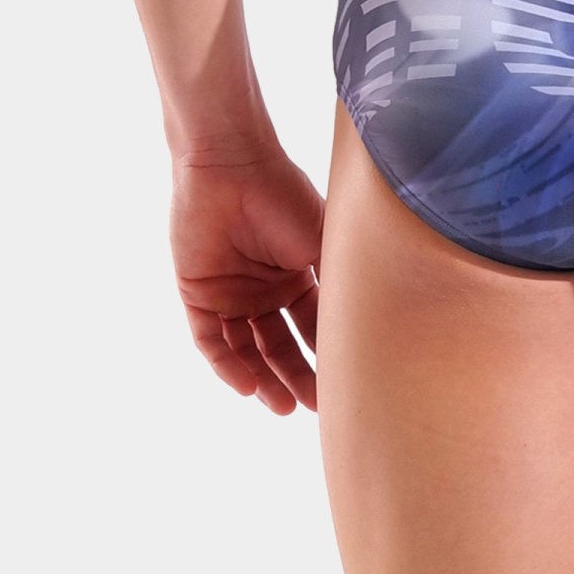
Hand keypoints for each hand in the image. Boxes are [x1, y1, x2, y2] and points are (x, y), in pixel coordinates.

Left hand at [169, 143, 324, 413]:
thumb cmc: (284, 197)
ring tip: (283, 407)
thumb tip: (374, 326)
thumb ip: (341, 283)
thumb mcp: (323, 243)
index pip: (313, 327)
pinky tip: (247, 386)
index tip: (347, 388)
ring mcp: (230, 293)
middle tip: (316, 407)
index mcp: (297, 275)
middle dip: (296, 377)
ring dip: (263, 379)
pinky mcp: (198, 294)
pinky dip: (228, 365)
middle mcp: (264, 289)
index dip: (327, 357)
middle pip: (280, 346)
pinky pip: (211, 341)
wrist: (231, 166)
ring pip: (246, 350)